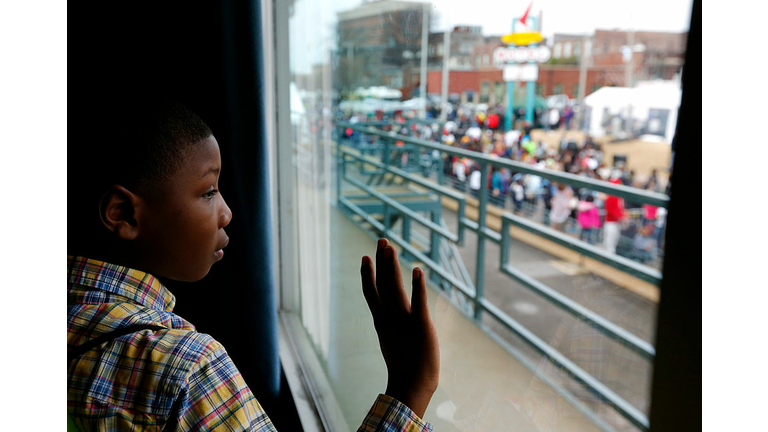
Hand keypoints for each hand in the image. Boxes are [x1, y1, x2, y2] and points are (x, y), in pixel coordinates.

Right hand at [360, 238, 439, 418]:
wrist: (411, 387)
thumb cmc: (405, 370)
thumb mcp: (394, 343)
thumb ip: (392, 329)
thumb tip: (389, 324)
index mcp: (382, 322)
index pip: (372, 292)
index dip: (368, 274)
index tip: (365, 257)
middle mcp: (390, 318)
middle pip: (383, 284)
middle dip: (382, 261)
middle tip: (382, 240)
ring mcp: (404, 321)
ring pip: (396, 287)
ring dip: (393, 266)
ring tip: (391, 246)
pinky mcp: (422, 325)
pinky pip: (419, 301)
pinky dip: (418, 285)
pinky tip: (417, 269)